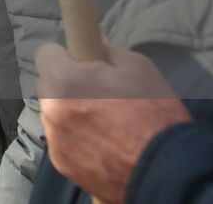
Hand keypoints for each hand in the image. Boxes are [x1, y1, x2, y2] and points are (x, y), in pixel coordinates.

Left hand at [36, 41, 190, 201]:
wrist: (167, 170)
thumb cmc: (154, 114)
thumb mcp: (138, 68)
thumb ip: (108, 50)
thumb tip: (93, 42)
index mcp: (66, 80)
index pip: (45, 53)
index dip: (65, 55)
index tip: (82, 63)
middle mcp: (52, 109)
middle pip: (48, 84)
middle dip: (67, 84)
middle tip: (99, 93)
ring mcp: (55, 138)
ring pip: (54, 113)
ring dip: (70, 112)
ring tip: (105, 122)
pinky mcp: (61, 162)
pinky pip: (62, 140)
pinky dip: (76, 138)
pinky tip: (104, 143)